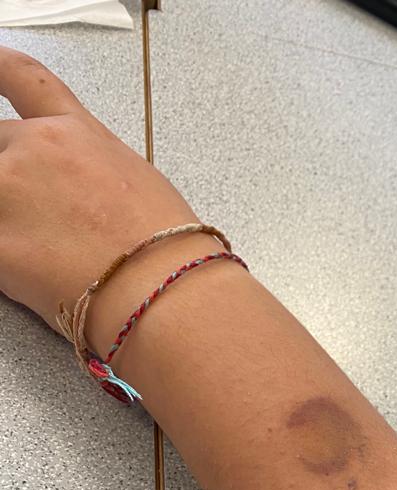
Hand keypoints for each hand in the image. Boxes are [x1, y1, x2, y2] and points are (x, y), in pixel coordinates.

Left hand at [0, 46, 195, 330]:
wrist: (164, 291)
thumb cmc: (169, 249)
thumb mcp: (141, 183)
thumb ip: (94, 172)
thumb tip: (83, 193)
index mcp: (76, 134)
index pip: (24, 80)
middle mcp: (36, 151)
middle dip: (13, 180)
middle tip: (47, 222)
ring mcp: (7, 194)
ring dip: (13, 222)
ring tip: (52, 256)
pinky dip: (12, 261)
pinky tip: (41, 277)